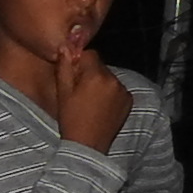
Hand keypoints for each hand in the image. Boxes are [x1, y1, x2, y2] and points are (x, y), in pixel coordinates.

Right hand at [53, 33, 131, 152]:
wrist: (87, 146)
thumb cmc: (71, 120)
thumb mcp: (63, 93)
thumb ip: (64, 67)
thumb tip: (65, 46)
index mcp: (96, 76)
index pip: (90, 54)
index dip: (79, 63)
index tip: (73, 78)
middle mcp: (114, 80)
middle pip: (100, 66)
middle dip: (90, 74)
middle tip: (80, 93)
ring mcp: (124, 91)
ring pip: (109, 78)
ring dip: (101, 84)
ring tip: (91, 103)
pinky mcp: (129, 101)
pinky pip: (118, 89)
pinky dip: (110, 94)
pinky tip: (101, 108)